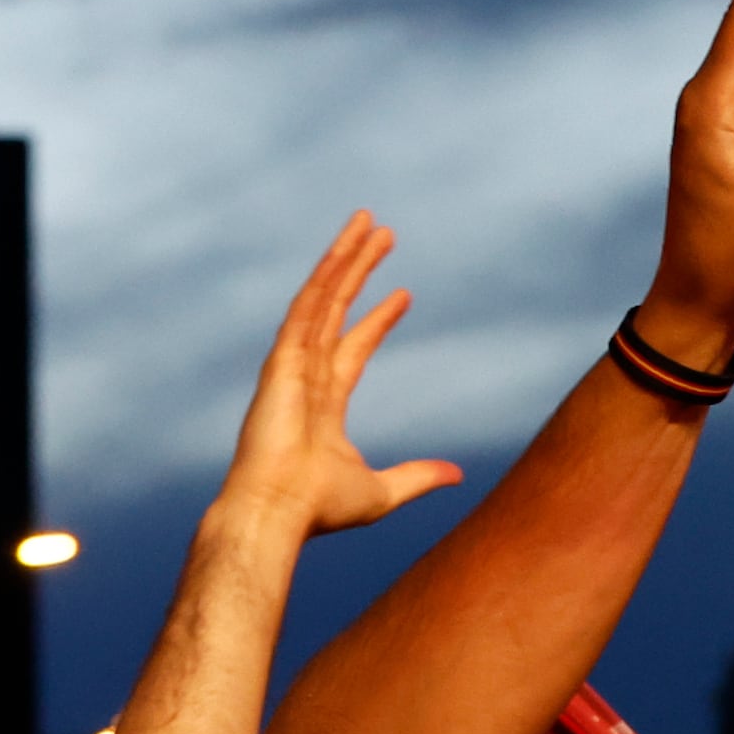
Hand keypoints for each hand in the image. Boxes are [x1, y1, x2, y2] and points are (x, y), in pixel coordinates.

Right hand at [218, 213, 465, 538]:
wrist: (276, 512)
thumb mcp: (382, 492)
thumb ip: (417, 477)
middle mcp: (304, 379)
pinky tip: (344, 246)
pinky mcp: (283, 361)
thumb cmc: (317, 510)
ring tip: (367, 221)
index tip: (402, 294)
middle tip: (383, 236)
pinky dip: (325, 274)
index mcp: (322, 406)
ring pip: (322, 299)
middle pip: (336, 312)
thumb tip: (457, 476)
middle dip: (359, 273)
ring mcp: (291, 367)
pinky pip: (307, 306)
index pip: (352, 351)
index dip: (378, 321)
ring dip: (343, 258)